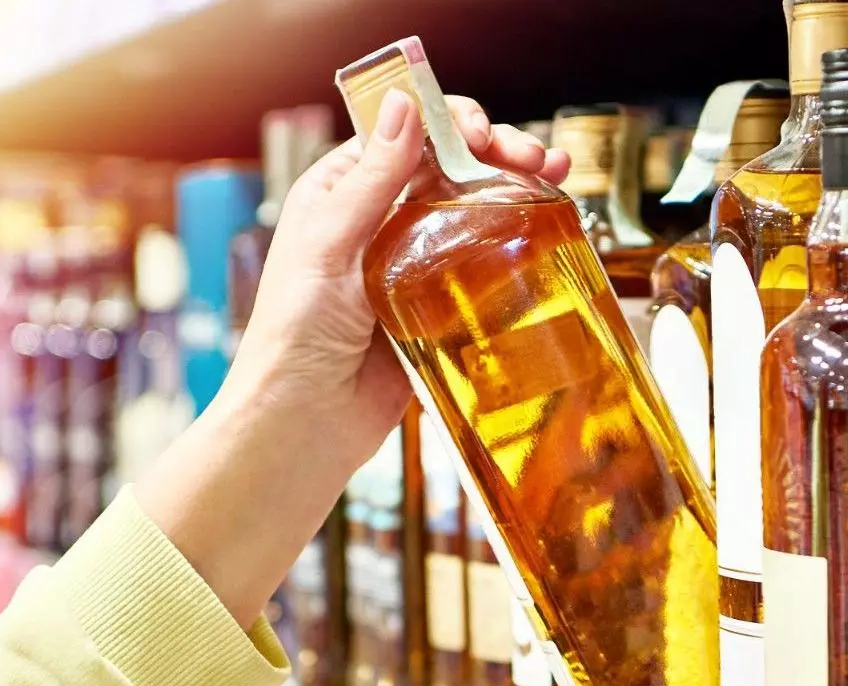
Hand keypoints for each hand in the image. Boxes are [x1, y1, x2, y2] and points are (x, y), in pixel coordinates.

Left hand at [221, 90, 568, 464]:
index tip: (484, 133)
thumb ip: (372, 178)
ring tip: (554, 180)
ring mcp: (413, 262)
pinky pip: (481, 265)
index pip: (405, 134)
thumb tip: (403, 104)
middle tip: (535, 159)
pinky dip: (513, 244)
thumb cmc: (294, 333)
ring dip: (514, 189)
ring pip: (471, 209)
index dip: (449, 121)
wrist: (306, 419)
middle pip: (449, 166)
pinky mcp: (439, 305)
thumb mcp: (329, 242)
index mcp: (342, 192)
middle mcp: (378, 219)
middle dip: (497, 152)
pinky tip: (542, 232)